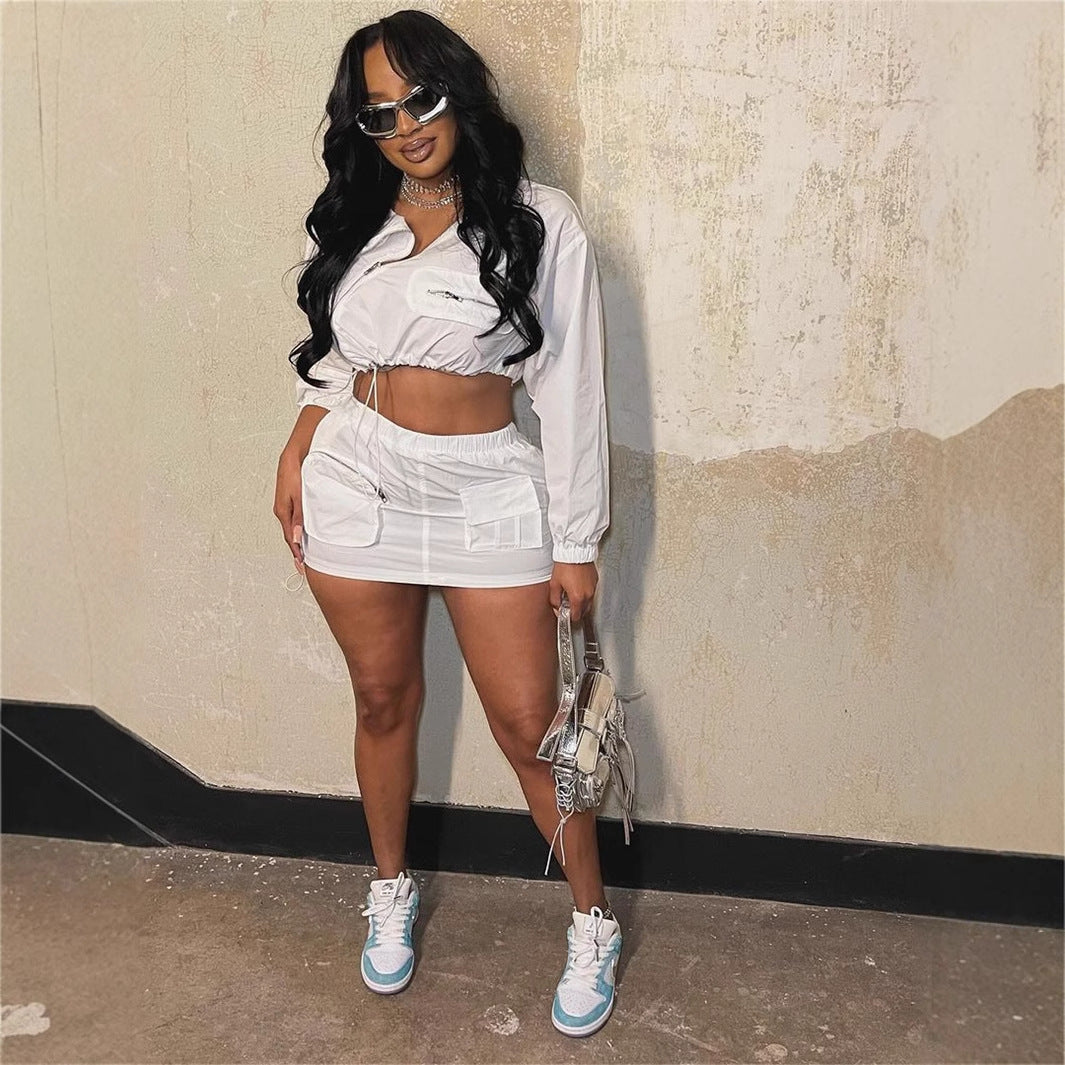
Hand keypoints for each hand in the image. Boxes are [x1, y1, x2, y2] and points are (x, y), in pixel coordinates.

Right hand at [273, 451, 305, 574]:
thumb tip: (297, 537)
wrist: (292, 458)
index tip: (301, 566)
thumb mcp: (299, 496)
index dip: (296, 553)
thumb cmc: (295, 473)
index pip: (290, 538)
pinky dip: (298, 530)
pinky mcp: (289, 502)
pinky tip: (303, 534)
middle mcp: (281, 512)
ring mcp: (284, 507)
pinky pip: (293, 521)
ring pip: (291, 529)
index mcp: (282, 512)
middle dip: (296, 551)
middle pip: (290, 536)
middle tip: (303, 566)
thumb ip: (299, 517)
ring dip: (297, 541)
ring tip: (304, 554)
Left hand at [549, 561, 597, 622]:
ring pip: (588, 602)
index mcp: (577, 597)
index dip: (569, 617)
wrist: (574, 551)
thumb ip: (555, 599)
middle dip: (576, 611)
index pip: (576, 616)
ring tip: (572, 594)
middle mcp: (588, 594)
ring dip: (581, 602)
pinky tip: (578, 586)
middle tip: (568, 605)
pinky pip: (591, 591)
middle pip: (584, 611)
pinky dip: (585, 592)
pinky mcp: (595, 580)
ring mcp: (593, 587)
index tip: (565, 614)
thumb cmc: (565, 565)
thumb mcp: (555, 584)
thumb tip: (557, 607)